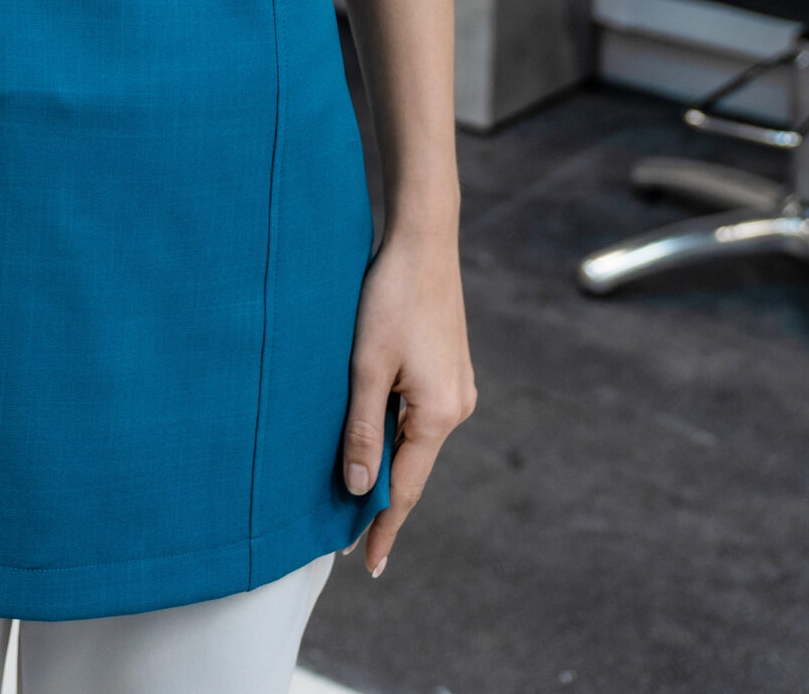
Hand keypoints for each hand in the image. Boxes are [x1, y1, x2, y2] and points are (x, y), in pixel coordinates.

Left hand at [341, 229, 474, 576]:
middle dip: (383, 498)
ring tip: (357, 491)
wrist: (423, 241)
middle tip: (351, 538)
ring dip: (389, 461)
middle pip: (413, 466)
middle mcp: (458, 407)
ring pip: (416, 439)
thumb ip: (362, 429)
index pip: (406, 488)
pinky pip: (420, 415)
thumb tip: (360, 488)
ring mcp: (458, 387)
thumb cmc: (390, 297)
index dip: (384, 527)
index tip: (369, 566)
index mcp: (439, 413)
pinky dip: (397, 432)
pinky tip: (376, 436)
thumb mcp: (366, 366)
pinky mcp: (450, 369)